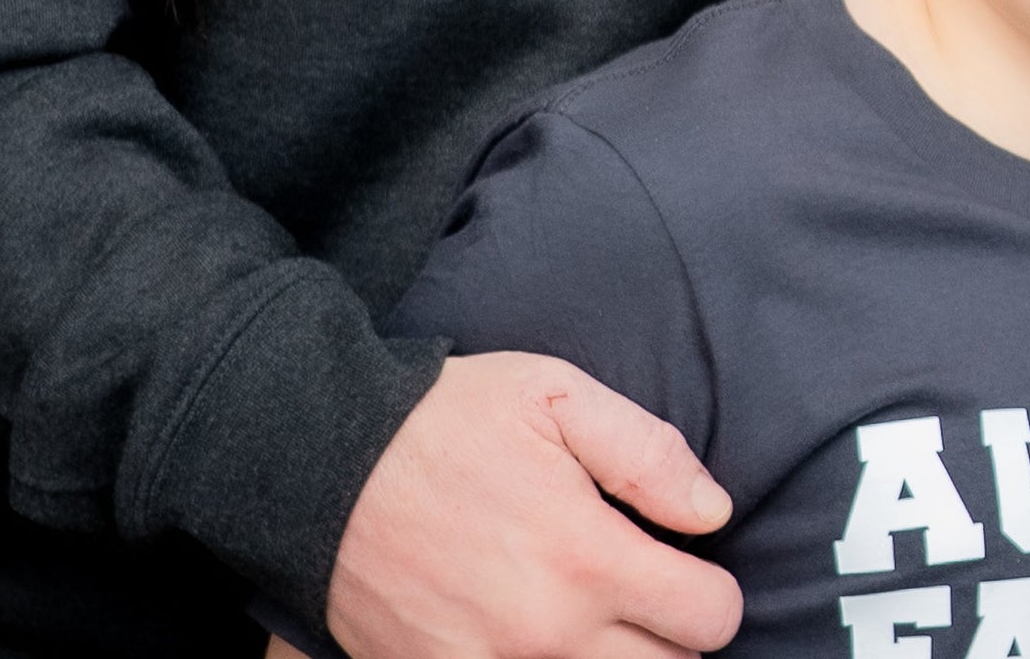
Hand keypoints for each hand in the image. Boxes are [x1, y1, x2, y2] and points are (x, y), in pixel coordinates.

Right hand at [325, 352, 742, 658]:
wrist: (315, 463)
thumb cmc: (443, 421)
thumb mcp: (558, 395)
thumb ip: (650, 455)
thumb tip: (714, 513)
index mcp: (587, 560)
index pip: (710, 621)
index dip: (712, 593)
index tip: (686, 568)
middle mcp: (543, 634)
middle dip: (666, 636)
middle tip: (637, 592)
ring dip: (606, 658)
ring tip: (587, 616)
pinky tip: (527, 634)